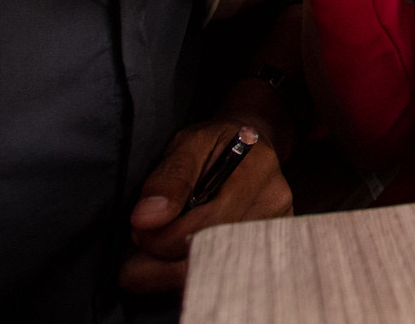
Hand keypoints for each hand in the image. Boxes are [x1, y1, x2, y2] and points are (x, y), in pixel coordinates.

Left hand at [119, 117, 289, 293]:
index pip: (208, 223)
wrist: (250, 144)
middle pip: (214, 253)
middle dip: (165, 260)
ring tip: (151, 259)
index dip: (164, 238)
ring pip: (218, 269)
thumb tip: (146, 219)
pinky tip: (175, 262)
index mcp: (256, 169)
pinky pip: (226, 271)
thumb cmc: (215, 143)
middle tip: (136, 255)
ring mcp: (277, 226)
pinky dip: (194, 272)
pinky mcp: (272, 245)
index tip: (138, 232)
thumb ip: (168, 179)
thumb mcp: (187, 144)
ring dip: (175, 270)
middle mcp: (275, 201)